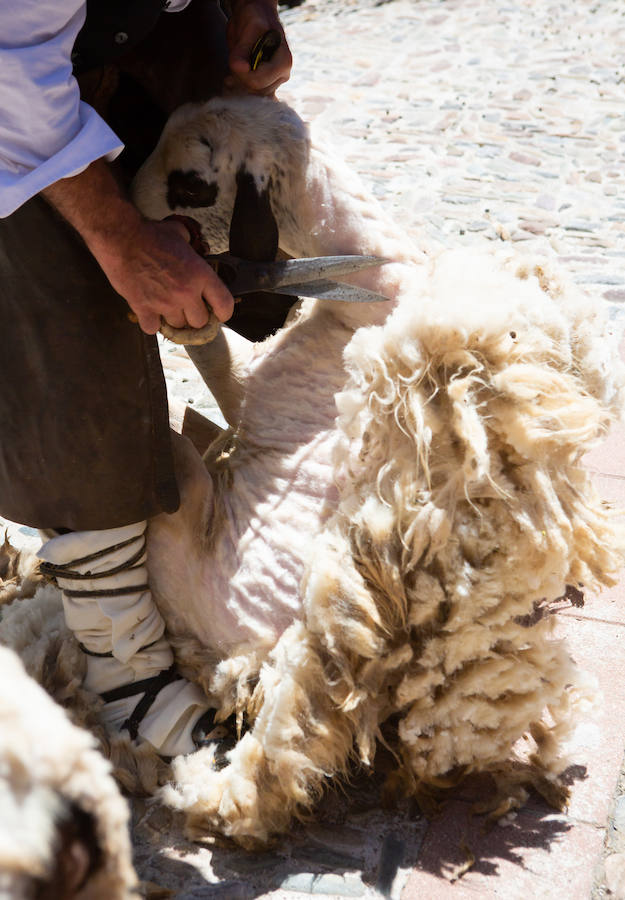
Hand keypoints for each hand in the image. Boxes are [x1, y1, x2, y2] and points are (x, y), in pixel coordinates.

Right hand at [96, 216, 233, 334]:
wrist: (120, 236)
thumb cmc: (150, 234)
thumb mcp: (180, 234)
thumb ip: (191, 246)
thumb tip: (193, 247)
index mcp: (200, 275)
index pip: (225, 305)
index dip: (223, 312)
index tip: (218, 313)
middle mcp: (186, 292)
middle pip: (200, 322)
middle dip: (195, 316)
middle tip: (187, 308)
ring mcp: (164, 303)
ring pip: (178, 327)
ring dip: (174, 320)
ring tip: (167, 307)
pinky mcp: (143, 308)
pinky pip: (153, 329)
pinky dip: (152, 323)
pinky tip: (150, 312)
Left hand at [226, 0, 291, 95]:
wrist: (255, 17)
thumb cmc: (254, 18)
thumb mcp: (247, 29)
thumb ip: (242, 50)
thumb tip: (238, 68)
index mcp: (283, 61)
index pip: (260, 81)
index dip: (243, 76)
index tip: (234, 64)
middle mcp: (283, 75)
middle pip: (256, 91)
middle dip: (241, 80)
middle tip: (232, 64)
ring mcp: (275, 81)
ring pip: (254, 95)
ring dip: (239, 85)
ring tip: (231, 71)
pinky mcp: (266, 84)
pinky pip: (253, 95)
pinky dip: (240, 89)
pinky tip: (232, 79)